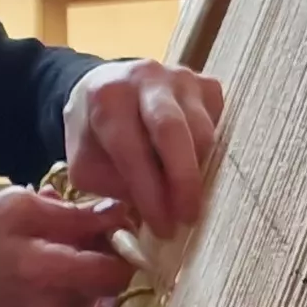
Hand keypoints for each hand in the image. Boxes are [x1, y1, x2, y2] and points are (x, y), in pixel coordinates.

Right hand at [0, 187, 134, 306]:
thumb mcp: (22, 204)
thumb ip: (76, 212)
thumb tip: (124, 213)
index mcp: (45, 269)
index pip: (116, 268)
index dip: (124, 243)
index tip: (115, 224)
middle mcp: (53, 305)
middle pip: (114, 284)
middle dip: (111, 257)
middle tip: (91, 235)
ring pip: (99, 294)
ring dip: (94, 271)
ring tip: (63, 250)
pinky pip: (82, 306)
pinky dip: (78, 286)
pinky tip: (54, 270)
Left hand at [64, 60, 226, 236]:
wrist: (107, 86)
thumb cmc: (96, 134)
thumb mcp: (87, 164)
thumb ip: (114, 187)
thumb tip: (158, 211)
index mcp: (107, 97)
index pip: (131, 149)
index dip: (150, 193)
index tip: (163, 228)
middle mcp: (146, 78)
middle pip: (172, 130)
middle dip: (183, 181)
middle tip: (189, 218)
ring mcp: (181, 78)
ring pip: (202, 131)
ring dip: (198, 173)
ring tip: (188, 202)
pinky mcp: (207, 84)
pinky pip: (219, 126)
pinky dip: (211, 155)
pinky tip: (196, 170)